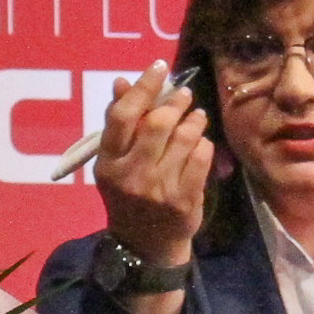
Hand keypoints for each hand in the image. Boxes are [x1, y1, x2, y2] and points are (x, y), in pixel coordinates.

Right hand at [91, 60, 210, 269]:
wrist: (145, 245)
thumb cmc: (129, 195)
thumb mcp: (115, 162)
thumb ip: (119, 122)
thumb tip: (123, 82)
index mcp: (108, 162)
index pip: (123, 116)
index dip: (143, 87)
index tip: (160, 68)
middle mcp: (131, 175)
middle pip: (157, 124)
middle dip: (176, 102)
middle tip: (185, 95)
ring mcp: (159, 189)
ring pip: (184, 138)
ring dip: (195, 120)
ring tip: (197, 116)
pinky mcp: (184, 200)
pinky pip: (201, 158)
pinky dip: (204, 144)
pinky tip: (201, 143)